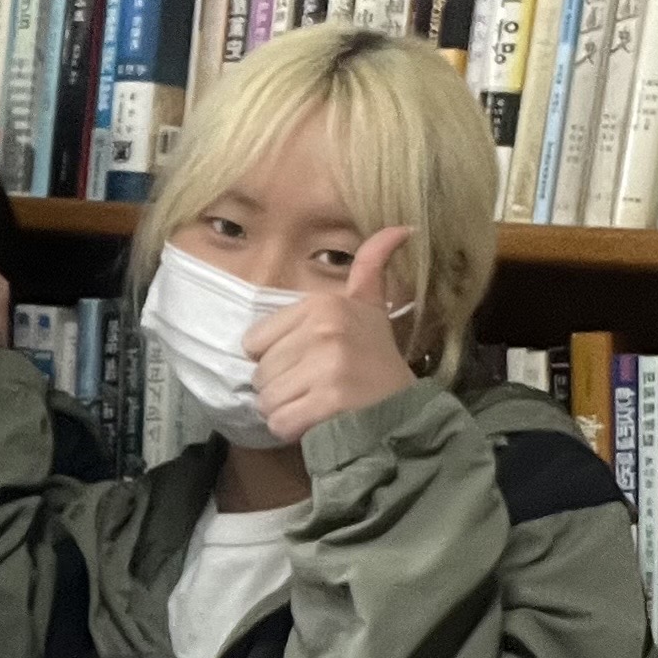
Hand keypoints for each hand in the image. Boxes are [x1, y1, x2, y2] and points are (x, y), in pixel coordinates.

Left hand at [241, 227, 415, 446]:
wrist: (404, 410)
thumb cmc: (376, 360)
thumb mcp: (371, 307)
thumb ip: (370, 267)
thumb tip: (400, 227)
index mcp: (322, 304)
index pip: (254, 343)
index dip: (277, 360)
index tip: (311, 362)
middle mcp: (324, 329)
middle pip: (259, 374)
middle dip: (282, 388)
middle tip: (318, 387)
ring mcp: (327, 365)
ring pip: (266, 401)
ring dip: (286, 411)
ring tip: (319, 404)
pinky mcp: (328, 401)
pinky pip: (279, 423)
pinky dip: (292, 430)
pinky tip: (318, 421)